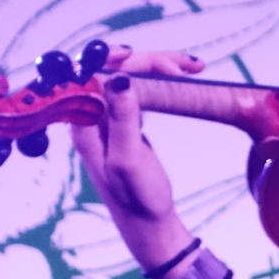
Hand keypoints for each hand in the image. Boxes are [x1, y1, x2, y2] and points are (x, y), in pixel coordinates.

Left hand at [68, 45, 202, 266]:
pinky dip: (163, 79)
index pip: (94, 74)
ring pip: (131, 76)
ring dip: (159, 66)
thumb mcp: (130, 159)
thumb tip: (120, 77)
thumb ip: (123, 119)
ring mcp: (110, 117)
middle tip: (189, 67)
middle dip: (149, 61)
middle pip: (115, 70)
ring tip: (194, 67)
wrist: (149, 224)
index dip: (116, 58)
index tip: (145, 54)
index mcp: (84, 123)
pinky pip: (142, 89)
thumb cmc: (137, 197)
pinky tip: (183, 77)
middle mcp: (92, 116)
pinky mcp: (127, 122)